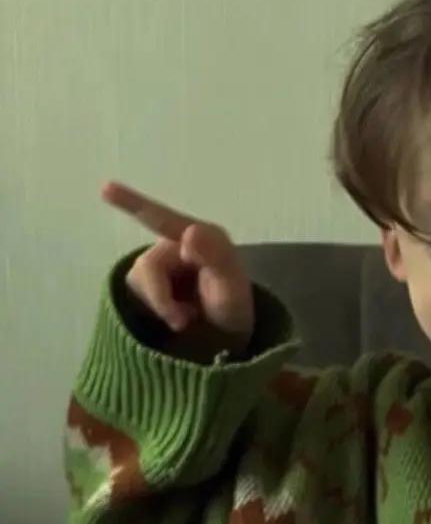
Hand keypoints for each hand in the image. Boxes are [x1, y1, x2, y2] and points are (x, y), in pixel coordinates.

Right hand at [100, 180, 253, 353]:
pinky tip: (175, 316)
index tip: (105, 187)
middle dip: (160, 299)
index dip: (131, 202)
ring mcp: (161, 263)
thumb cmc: (233, 308)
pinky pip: (135, 295)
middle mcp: (177, 244)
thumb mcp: (232, 288)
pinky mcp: (148, 283)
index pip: (161, 219)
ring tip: (186, 318)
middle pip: (146, 268)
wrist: (226, 336)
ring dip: (159, 306)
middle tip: (183, 321)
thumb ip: (215, 258)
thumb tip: (191, 232)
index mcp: (201, 237)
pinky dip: (154, 310)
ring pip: (138, 283)